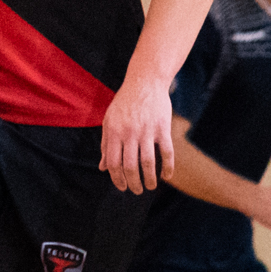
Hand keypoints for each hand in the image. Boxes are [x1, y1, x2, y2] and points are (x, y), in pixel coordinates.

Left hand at [100, 75, 172, 193]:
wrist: (145, 81)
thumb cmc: (125, 102)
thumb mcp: (109, 120)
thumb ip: (105, 144)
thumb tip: (102, 168)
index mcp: (114, 131)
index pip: (113, 163)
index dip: (117, 179)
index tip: (122, 187)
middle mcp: (129, 132)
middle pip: (130, 166)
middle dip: (133, 183)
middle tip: (137, 190)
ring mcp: (147, 130)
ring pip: (148, 162)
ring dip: (150, 179)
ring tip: (150, 186)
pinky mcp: (163, 128)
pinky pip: (167, 152)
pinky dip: (168, 167)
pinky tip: (166, 176)